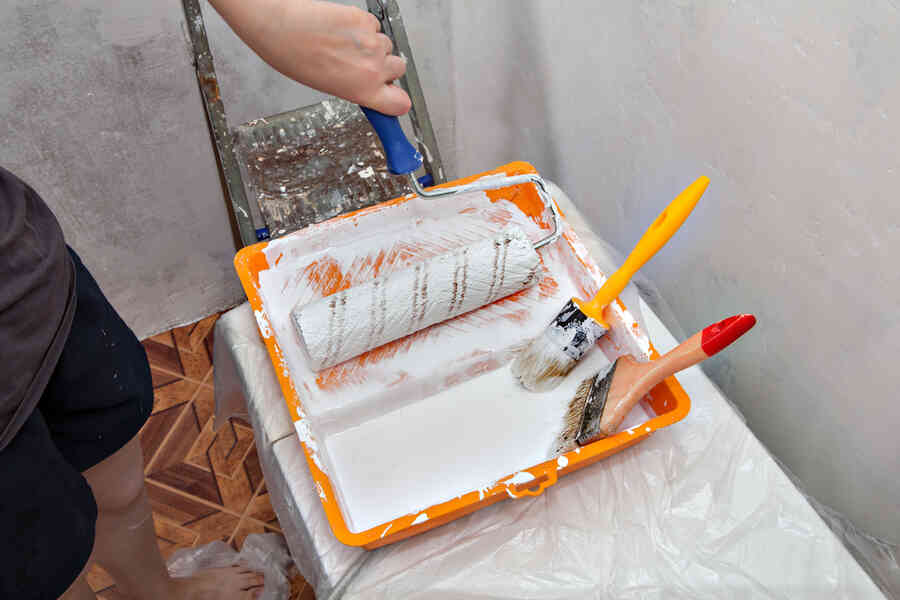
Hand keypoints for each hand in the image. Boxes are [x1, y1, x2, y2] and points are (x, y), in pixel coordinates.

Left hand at [210, 0, 410, 115]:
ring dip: (372, 46)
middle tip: (363, 65)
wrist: (280, 26)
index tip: (393, 98)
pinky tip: (342, 30)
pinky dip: (363, 28)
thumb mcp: (329, 87)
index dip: (397, 99)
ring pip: (386, 45)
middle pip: (399, 69)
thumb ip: (357, 89)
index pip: (401, 103)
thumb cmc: (294, 57)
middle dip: (386, 67)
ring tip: (345, 45)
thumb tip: (373, 90)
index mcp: (364, 91)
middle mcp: (373, 68)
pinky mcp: (365, 19)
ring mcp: (372, 42)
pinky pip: (374, 26)